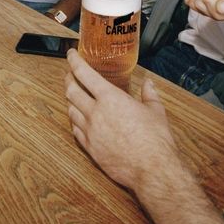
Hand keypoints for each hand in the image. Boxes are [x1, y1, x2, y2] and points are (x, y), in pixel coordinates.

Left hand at [65, 50, 178, 190]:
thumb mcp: (155, 111)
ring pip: (70, 110)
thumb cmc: (155, 140)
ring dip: (70, 100)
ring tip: (73, 94)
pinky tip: (78, 118)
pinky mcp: (90, 148)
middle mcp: (96, 113)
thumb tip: (148, 84)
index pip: (84, 74)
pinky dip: (74, 120)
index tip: (71, 54)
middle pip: (71, 90)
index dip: (75, 61)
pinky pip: (75, 130)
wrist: (151, 169)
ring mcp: (90, 131)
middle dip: (68, 79)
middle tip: (70, 74)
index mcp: (111, 98)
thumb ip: (149, 94)